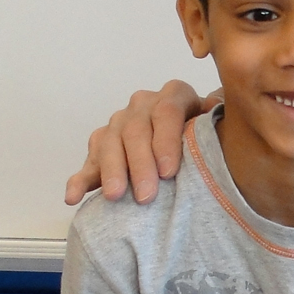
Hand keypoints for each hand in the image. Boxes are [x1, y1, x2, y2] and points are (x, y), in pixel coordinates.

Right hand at [63, 80, 214, 204]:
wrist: (192, 146)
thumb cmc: (209, 138)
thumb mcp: (218, 125)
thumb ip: (220, 119)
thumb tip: (219, 108)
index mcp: (174, 95)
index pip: (166, 112)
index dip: (166, 142)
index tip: (169, 172)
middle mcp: (143, 105)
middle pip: (136, 130)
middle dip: (140, 164)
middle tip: (146, 196)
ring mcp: (119, 123)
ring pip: (110, 142)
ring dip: (111, 171)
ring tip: (116, 197)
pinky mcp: (101, 145)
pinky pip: (88, 160)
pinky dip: (79, 180)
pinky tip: (74, 197)